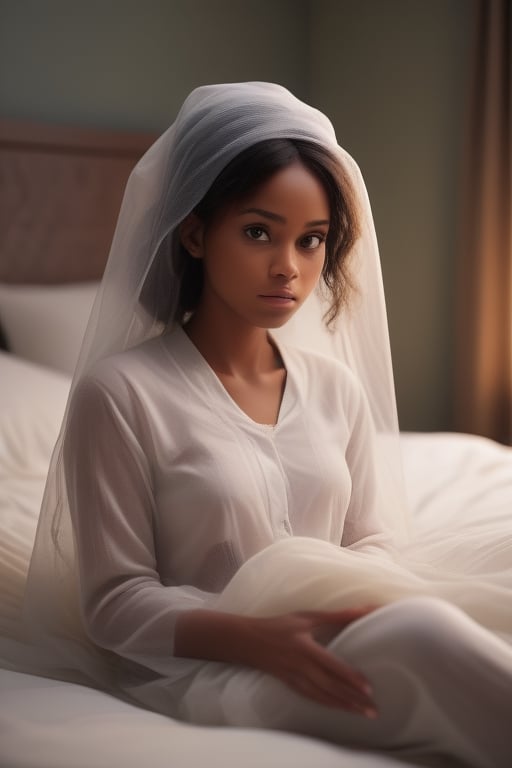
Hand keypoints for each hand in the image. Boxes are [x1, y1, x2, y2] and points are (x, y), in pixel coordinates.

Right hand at [241, 608, 377, 716]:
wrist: (249, 641)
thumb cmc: (280, 625)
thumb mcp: (307, 617)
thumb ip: (337, 616)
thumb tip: (363, 610)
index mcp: (306, 648)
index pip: (333, 667)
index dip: (351, 679)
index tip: (369, 689)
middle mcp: (301, 666)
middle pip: (331, 687)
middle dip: (353, 700)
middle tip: (373, 711)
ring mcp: (295, 678)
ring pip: (323, 697)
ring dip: (344, 706)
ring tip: (362, 713)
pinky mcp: (290, 685)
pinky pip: (312, 698)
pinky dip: (328, 705)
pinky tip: (339, 708)